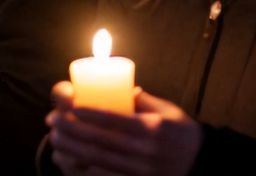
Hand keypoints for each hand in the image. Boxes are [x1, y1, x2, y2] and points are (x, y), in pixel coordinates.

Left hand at [47, 81, 202, 175]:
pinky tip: (69, 161)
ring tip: (54, 139)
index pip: (114, 118)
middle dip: (71, 130)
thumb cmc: (183, 134)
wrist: (204, 166)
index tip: (69, 106)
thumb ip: (144, 100)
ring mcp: (140, 171)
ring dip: (72, 150)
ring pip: (98, 160)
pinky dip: (84, 170)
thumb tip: (124, 87)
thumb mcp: (169, 111)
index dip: (88, 113)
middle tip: (52, 120)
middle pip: (99, 140)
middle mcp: (144, 151)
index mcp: (151, 128)